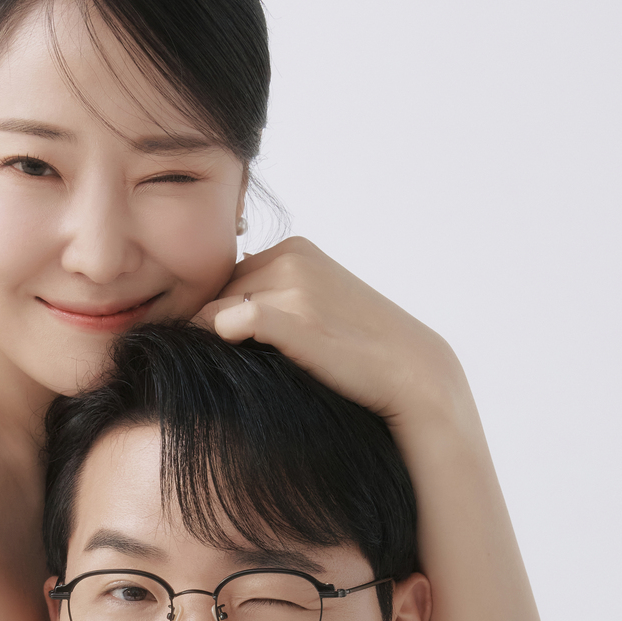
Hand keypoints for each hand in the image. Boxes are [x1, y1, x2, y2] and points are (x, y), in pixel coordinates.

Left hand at [193, 237, 470, 436]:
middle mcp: (289, 257)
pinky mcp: (293, 318)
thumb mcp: (316, 304)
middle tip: (237, 363)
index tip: (229, 348)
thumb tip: (216, 316)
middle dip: (214, 328)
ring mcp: (292, 285)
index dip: (218, 316)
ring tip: (246, 370)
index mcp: (293, 249)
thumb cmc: (358, 348)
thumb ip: (272, 298)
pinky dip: (220, 344)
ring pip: (211, 314)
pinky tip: (239, 368)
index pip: (223, 280)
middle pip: (213, 296)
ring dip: (216, 344)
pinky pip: (225, 324)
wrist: (411, 371)